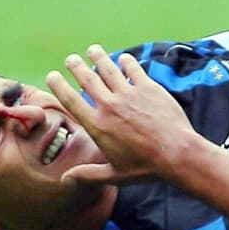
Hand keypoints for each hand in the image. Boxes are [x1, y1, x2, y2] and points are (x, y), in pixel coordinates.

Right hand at [46, 44, 199, 186]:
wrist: (176, 153)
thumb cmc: (145, 167)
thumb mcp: (114, 175)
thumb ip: (88, 174)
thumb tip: (65, 180)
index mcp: (98, 126)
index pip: (71, 101)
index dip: (59, 86)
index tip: (52, 75)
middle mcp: (110, 106)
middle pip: (88, 80)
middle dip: (77, 67)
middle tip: (70, 58)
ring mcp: (129, 94)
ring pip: (109, 70)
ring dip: (99, 58)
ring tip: (92, 49)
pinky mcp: (149, 88)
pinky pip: (134, 70)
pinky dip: (127, 62)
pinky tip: (123, 58)